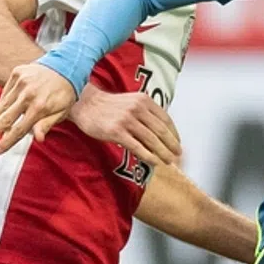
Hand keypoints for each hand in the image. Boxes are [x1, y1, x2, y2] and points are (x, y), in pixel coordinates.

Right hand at [0, 62, 77, 153]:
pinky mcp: (17, 73)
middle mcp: (28, 94)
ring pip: (3, 105)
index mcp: (40, 107)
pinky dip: (3, 103)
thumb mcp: (62, 111)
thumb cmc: (65, 93)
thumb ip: (47, 124)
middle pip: (5, 118)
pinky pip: (6, 92)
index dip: (7, 141)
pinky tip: (0, 111)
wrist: (66, 66)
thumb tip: (38, 139)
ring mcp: (21, 82)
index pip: (19, 129)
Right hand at [68, 87, 182, 169]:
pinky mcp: (116, 132)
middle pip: (161, 130)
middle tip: (177, 155)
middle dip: (172, 145)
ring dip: (163, 152)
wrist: (85, 104)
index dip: (174, 133)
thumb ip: (145, 112)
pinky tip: (154, 162)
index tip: (177, 143)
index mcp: (144, 100)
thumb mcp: (131, 102)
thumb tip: (161, 132)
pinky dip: (148, 156)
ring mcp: (127, 120)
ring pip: (151, 140)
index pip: (165, 119)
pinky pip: (137, 147)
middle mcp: (137, 108)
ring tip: (168, 161)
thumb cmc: (108, 106)